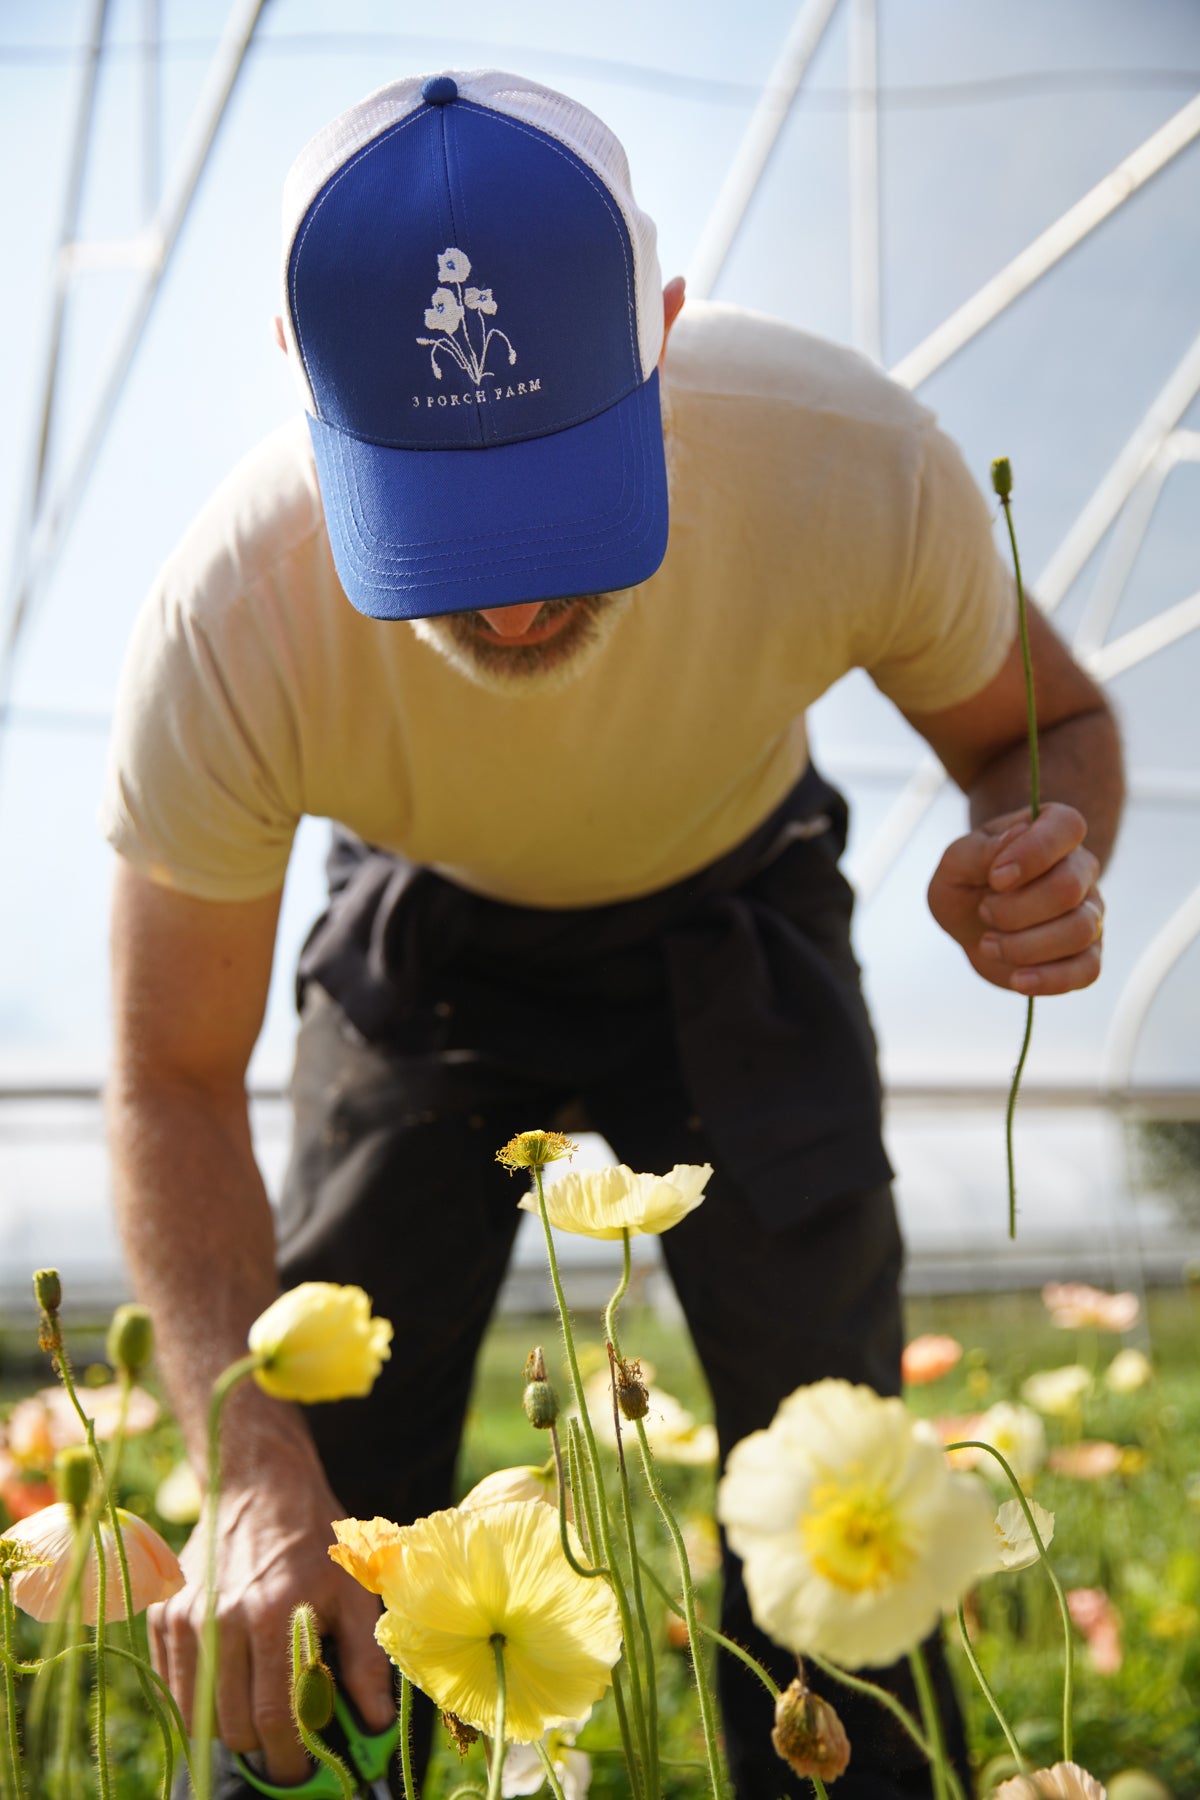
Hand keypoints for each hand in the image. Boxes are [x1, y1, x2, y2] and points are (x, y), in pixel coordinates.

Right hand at [149, 1465, 395, 1783]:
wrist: (259, 1486)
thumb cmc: (314, 1542)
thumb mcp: (354, 1590)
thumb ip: (364, 1659)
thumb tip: (376, 1722)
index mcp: (274, 1614)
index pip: (274, 1715)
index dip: (290, 1757)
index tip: (303, 1773)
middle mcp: (223, 1619)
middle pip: (233, 1723)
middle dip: (262, 1751)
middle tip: (285, 1752)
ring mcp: (187, 1618)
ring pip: (199, 1713)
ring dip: (228, 1730)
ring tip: (257, 1722)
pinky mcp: (164, 1615)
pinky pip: (175, 1688)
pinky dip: (199, 1702)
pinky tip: (229, 1688)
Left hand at [927, 802, 1103, 994]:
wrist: (972, 925)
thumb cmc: (968, 885)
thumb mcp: (956, 863)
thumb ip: (980, 850)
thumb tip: (1019, 835)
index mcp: (1053, 831)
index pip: (1067, 826)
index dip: (1032, 853)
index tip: (995, 879)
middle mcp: (1081, 869)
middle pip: (1068, 887)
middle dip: (1014, 909)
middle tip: (984, 911)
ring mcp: (1090, 913)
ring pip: (1079, 930)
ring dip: (1022, 945)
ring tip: (989, 944)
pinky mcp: (1087, 955)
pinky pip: (1089, 970)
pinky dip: (1049, 979)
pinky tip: (1017, 979)